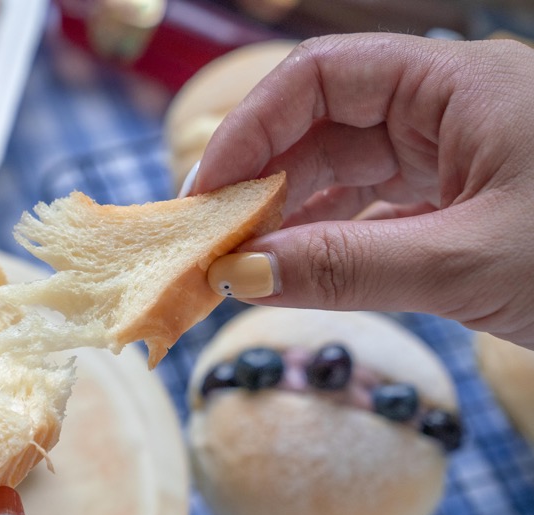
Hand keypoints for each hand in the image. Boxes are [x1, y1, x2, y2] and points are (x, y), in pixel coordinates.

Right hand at [185, 33, 533, 348]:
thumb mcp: (467, 262)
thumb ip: (347, 268)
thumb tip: (243, 277)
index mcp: (453, 84)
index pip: (321, 77)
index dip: (250, 128)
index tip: (206, 194)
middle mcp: (446, 108)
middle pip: (321, 124)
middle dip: (261, 180)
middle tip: (209, 242)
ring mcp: (453, 155)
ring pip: (343, 170)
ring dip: (288, 215)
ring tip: (239, 263)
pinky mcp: (459, 202)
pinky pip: (372, 209)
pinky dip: (328, 239)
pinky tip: (294, 267)